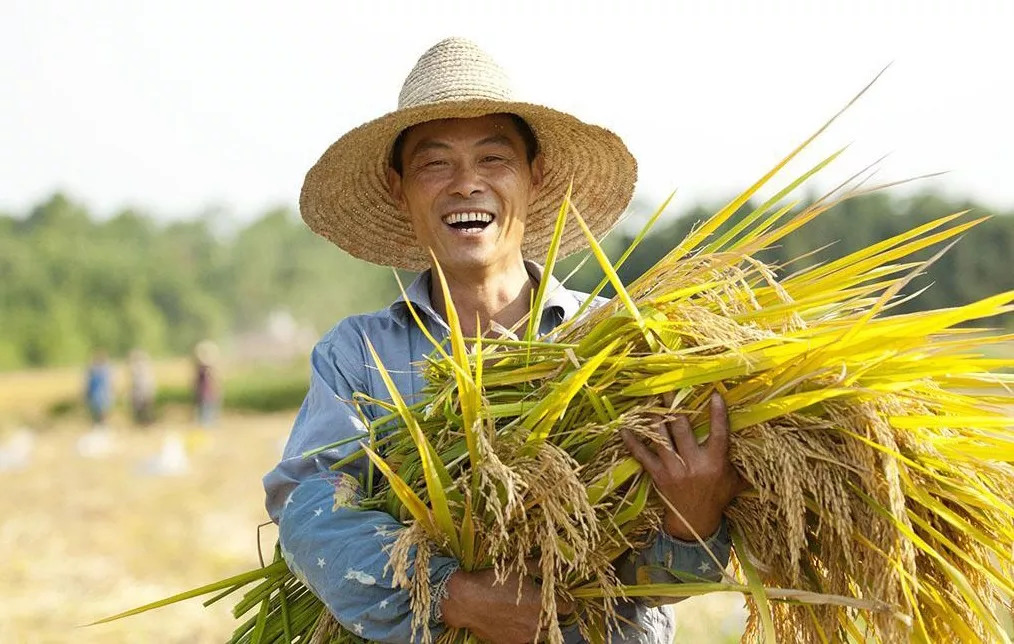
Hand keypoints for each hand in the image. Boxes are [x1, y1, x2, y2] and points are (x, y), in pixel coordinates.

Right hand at [440, 566, 573, 643]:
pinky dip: (526, 635)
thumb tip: (553, 561)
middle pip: (557, 623)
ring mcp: (524, 636)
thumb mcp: (517, 568)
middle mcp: (537, 622)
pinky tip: (519, 626)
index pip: (567, 607)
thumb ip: (539, 566)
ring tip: (534, 618)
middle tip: (547, 607)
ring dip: (541, 627)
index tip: (563, 598)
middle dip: (554, 615)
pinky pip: (526, 642)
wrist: (466, 601)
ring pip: (542, 635)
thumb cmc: (493, 581)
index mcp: (543, 602)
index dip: (566, 602)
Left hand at [620, 391, 743, 540]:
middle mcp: (693, 464)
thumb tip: (763, 443)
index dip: (718, 413)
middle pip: (682, 428)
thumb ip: (744, 463)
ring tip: (649, 399)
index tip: (715, 394)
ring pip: (661, 437)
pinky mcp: (658, 476)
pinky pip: (642, 456)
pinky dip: (632, 442)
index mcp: (715, 463)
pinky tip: (623, 429)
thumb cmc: (718, 498)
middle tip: (669, 385)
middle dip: (675, 406)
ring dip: (654, 417)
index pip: (719, 433)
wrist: (695, 524)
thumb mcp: (736, 482)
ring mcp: (673, 469)